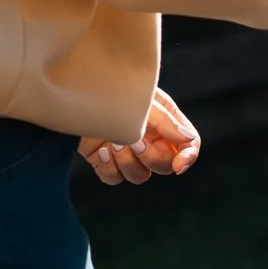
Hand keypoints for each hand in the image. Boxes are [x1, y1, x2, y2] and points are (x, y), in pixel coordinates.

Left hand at [78, 86, 200, 185]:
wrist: (79, 90)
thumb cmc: (115, 89)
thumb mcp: (144, 102)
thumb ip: (166, 121)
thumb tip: (188, 138)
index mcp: (166, 122)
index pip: (188, 145)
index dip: (187, 158)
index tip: (179, 166)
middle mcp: (150, 139)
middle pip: (164, 165)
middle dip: (150, 157)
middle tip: (135, 141)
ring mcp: (128, 152)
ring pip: (140, 176)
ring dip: (128, 163)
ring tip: (114, 142)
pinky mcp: (106, 161)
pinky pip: (115, 178)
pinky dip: (109, 168)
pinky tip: (101, 149)